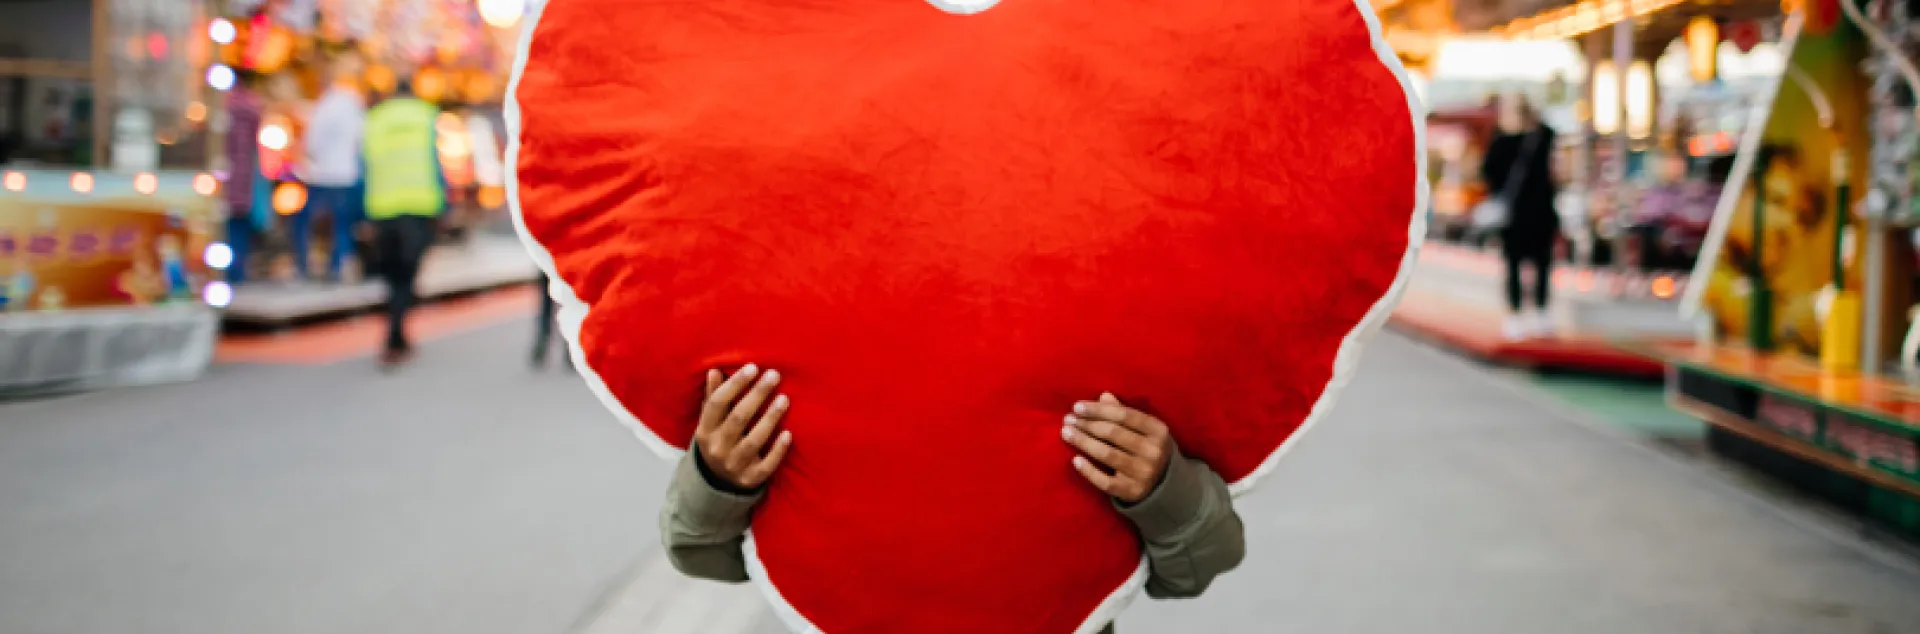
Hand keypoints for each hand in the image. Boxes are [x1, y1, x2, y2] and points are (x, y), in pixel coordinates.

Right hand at [694, 364, 793, 490]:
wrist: (717, 483)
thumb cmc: (718, 441)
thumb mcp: (710, 421)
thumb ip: (713, 397)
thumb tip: (714, 371)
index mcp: (705, 430)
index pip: (718, 403)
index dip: (735, 384)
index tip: (753, 367)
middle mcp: (717, 448)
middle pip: (738, 418)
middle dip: (757, 395)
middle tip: (774, 375)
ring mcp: (734, 466)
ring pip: (753, 441)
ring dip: (770, 418)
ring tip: (784, 399)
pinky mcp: (751, 479)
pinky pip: (767, 465)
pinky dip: (778, 450)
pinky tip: (788, 434)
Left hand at [1062, 393, 1173, 503]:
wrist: (1164, 484)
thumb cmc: (1147, 448)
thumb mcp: (1144, 429)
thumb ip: (1124, 412)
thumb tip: (1103, 396)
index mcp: (1158, 431)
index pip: (1124, 415)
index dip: (1099, 410)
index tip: (1076, 406)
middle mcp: (1153, 452)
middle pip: (1113, 433)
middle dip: (1087, 424)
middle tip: (1068, 420)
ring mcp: (1143, 473)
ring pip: (1107, 454)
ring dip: (1083, 442)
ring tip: (1066, 433)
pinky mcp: (1132, 491)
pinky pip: (1105, 481)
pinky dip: (1089, 471)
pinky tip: (1075, 460)